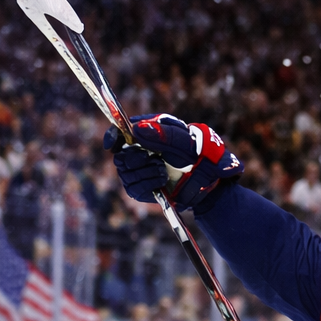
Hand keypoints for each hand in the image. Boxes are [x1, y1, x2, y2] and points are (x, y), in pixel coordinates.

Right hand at [104, 113, 243, 210]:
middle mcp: (139, 151)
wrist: (208, 178)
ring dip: (144, 172)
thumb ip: (161, 133)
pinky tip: (161, 181)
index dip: (113, 138)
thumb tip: (136, 131)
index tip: (112, 145)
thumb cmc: (198, 153)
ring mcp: (140, 171)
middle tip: (154, 158)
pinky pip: (133, 189)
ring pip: (125, 173)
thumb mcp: (183, 139)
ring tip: (162, 170)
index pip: (119, 133)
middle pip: (120, 156)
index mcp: (146, 133)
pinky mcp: (143, 189)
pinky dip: (147, 184)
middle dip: (135, 158)